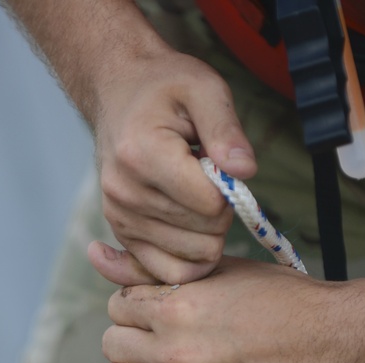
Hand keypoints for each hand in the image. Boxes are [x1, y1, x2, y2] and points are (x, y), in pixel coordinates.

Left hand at [93, 256, 354, 362]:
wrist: (333, 345)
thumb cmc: (282, 301)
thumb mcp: (220, 269)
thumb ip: (154, 268)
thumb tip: (97, 254)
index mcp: (178, 307)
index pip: (118, 303)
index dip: (136, 302)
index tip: (157, 308)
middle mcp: (174, 350)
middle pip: (112, 341)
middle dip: (131, 334)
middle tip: (159, 335)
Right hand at [94, 50, 255, 284]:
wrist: (119, 94)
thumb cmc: (164, 89)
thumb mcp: (204, 89)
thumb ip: (226, 129)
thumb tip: (245, 172)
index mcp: (142, 155)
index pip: (209, 204)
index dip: (229, 190)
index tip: (220, 164)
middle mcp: (124, 193)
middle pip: (202, 235)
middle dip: (219, 213)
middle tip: (209, 180)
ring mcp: (119, 217)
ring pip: (189, 257)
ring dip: (206, 233)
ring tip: (195, 196)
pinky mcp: (122, 233)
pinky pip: (165, 272)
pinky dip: (188, 261)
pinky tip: (193, 233)